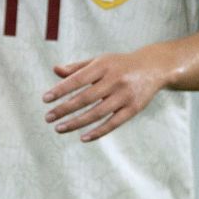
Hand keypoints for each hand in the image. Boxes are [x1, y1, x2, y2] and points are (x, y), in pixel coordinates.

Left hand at [42, 49, 169, 140]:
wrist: (153, 67)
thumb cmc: (118, 64)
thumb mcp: (99, 61)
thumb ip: (77, 68)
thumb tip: (55, 70)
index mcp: (102, 66)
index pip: (77, 79)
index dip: (61, 89)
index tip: (45, 99)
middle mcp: (114, 80)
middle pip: (85, 98)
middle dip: (65, 109)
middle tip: (48, 117)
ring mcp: (125, 96)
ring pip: (97, 113)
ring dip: (77, 122)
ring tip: (59, 128)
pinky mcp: (134, 109)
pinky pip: (114, 123)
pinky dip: (98, 131)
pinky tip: (83, 137)